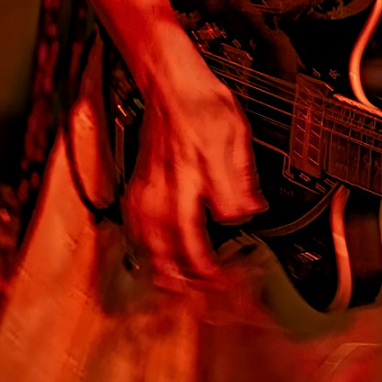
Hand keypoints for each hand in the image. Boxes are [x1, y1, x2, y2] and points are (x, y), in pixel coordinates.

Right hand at [123, 44, 266, 286]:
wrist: (171, 84)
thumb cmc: (203, 105)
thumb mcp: (235, 138)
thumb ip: (238, 182)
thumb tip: (245, 213)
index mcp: (189, 182)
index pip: (200, 241)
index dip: (215, 268)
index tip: (229, 279)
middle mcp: (163, 193)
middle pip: (168, 253)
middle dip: (187, 282)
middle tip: (206, 297)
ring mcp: (146, 192)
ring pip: (148, 246)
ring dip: (163, 272)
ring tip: (178, 291)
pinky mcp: (138, 187)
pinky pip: (136, 230)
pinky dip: (145, 250)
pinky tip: (154, 258)